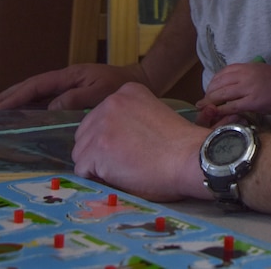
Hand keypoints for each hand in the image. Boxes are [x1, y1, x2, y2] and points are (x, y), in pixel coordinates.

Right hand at [0, 63, 149, 110]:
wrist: (138, 80)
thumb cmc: (121, 86)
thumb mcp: (100, 92)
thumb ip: (76, 98)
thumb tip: (50, 107)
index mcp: (70, 76)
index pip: (37, 86)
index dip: (17, 96)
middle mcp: (66, 79)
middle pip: (32, 87)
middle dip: (10, 96)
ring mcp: (69, 85)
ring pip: (38, 93)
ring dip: (18, 100)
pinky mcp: (73, 93)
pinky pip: (47, 98)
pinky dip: (32, 105)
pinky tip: (24, 114)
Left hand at [72, 82, 208, 200]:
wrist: (189, 157)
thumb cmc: (179, 144)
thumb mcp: (154, 113)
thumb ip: (131, 117)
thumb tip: (113, 138)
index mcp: (127, 91)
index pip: (100, 117)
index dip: (111, 136)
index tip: (130, 145)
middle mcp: (111, 102)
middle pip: (86, 133)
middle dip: (99, 150)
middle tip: (125, 161)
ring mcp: (102, 125)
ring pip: (81, 152)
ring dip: (97, 165)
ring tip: (124, 169)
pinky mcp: (96, 149)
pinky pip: (83, 170)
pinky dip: (98, 178)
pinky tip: (120, 175)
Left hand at [195, 63, 270, 118]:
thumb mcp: (260, 71)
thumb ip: (245, 76)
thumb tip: (231, 86)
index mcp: (246, 66)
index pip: (222, 73)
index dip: (213, 83)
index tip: (209, 90)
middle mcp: (244, 75)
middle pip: (218, 84)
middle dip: (208, 94)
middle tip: (204, 102)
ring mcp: (248, 88)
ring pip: (222, 95)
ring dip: (211, 103)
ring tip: (206, 110)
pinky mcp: (252, 101)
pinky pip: (231, 106)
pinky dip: (221, 111)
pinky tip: (217, 115)